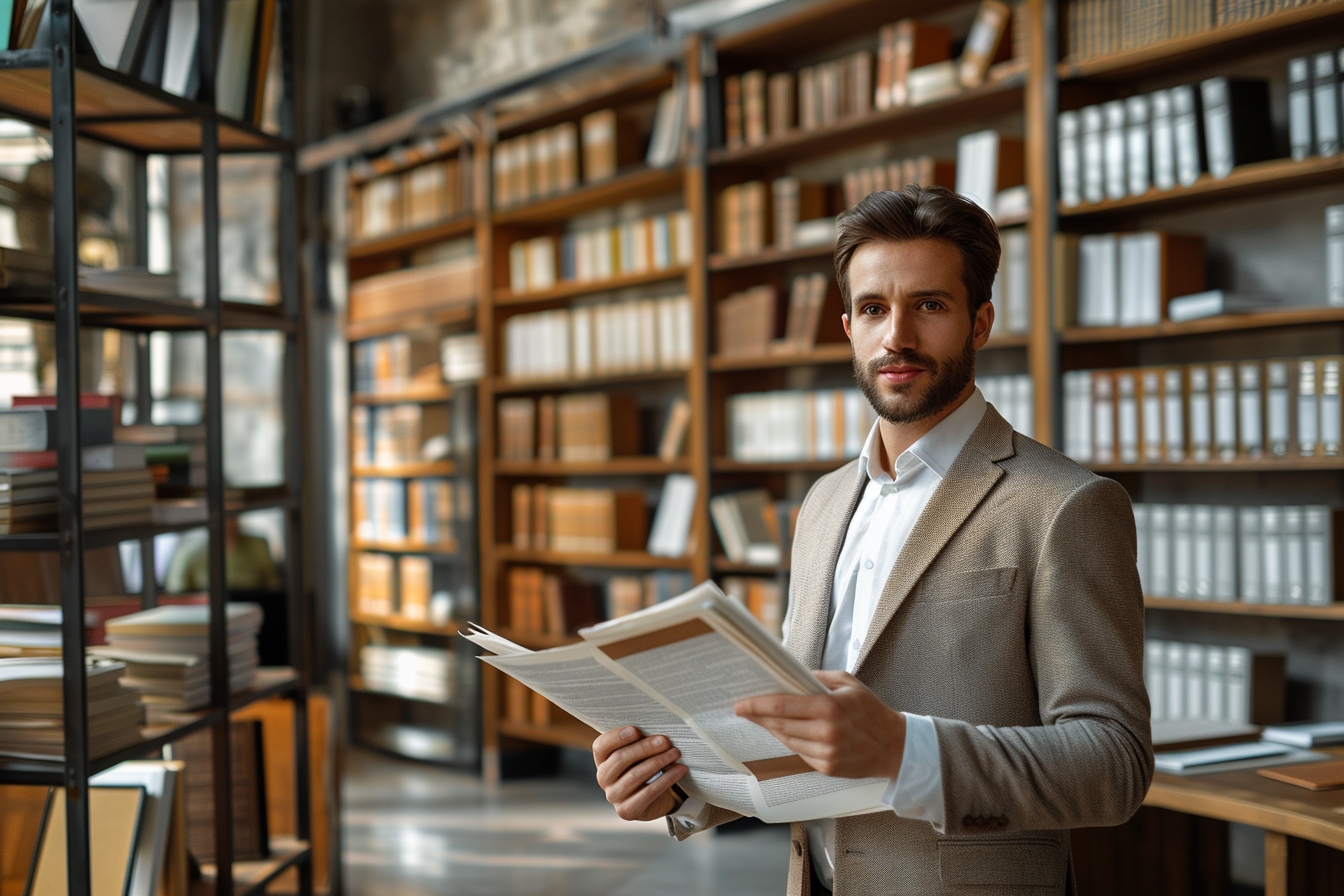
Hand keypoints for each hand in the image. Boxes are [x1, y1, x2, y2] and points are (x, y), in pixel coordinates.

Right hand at [592, 725, 688, 821]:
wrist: (655, 797)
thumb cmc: (645, 765)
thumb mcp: (640, 752)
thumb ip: (641, 740)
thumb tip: (657, 728)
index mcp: (602, 759)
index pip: (601, 745)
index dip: (617, 737)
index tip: (637, 730)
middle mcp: (603, 778)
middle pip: (620, 759)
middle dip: (645, 748)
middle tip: (666, 741)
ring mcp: (613, 796)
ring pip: (634, 775)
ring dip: (658, 762)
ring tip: (676, 753)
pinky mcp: (627, 811)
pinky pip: (648, 793)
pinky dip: (666, 780)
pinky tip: (680, 770)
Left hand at [734, 670, 906, 778]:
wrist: (895, 746)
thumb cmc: (871, 710)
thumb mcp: (847, 683)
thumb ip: (817, 678)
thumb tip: (789, 678)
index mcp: (829, 707)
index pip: (781, 706)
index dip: (756, 705)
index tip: (740, 704)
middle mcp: (825, 732)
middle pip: (779, 725)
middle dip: (758, 717)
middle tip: (744, 709)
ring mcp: (826, 753)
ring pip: (786, 740)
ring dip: (772, 729)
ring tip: (762, 719)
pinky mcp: (827, 767)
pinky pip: (798, 752)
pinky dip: (789, 741)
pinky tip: (785, 732)